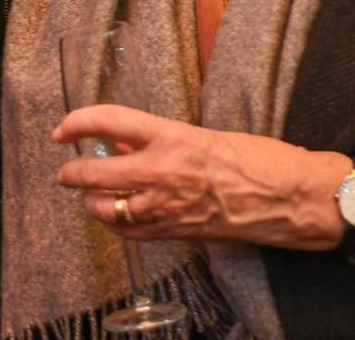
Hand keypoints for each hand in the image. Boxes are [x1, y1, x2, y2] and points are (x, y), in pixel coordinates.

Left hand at [54, 104, 346, 249]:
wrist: (291, 198)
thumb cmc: (258, 159)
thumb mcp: (204, 135)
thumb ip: (160, 139)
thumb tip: (124, 141)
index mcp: (171, 137)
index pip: (108, 122)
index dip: (77, 123)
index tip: (63, 129)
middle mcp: (162, 172)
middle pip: (94, 174)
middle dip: (71, 174)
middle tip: (65, 171)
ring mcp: (167, 206)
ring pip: (107, 208)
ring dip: (92, 202)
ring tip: (89, 196)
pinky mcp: (177, 232)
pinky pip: (131, 232)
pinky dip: (116, 224)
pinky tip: (116, 218)